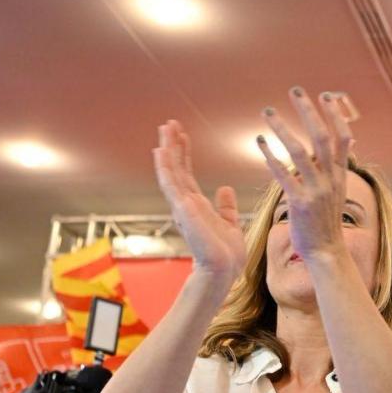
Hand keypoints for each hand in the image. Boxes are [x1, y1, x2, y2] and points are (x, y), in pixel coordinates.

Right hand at [153, 120, 245, 277]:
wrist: (224, 269)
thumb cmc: (226, 254)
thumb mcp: (230, 224)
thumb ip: (226, 206)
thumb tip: (225, 188)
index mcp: (196, 205)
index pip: (186, 173)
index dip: (183, 153)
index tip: (182, 134)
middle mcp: (185, 203)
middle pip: (176, 168)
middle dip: (172, 145)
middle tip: (169, 123)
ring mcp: (182, 206)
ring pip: (171, 171)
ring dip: (167, 149)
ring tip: (165, 127)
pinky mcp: (182, 210)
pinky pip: (171, 185)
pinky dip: (165, 167)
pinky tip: (161, 150)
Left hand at [255, 89, 355, 260]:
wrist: (326, 252)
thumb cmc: (325, 222)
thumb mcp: (336, 192)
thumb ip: (334, 167)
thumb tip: (341, 143)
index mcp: (340, 175)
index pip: (343, 138)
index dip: (335, 115)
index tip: (326, 95)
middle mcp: (330, 180)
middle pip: (322, 138)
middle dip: (309, 112)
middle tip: (295, 90)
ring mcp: (316, 191)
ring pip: (299, 152)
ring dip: (282, 128)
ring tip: (267, 112)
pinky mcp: (299, 203)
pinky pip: (282, 174)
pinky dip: (270, 156)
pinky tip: (259, 142)